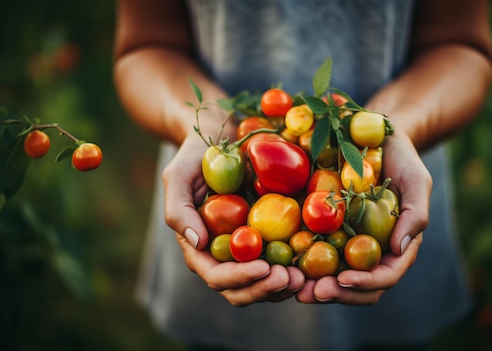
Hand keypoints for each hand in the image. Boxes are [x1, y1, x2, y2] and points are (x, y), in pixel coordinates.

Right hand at [163, 136, 304, 305]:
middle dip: (266, 289)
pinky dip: (297, 269)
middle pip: (242, 290)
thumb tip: (196, 242)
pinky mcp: (270, 240)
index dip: (240, 278)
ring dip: (284, 287)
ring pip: (264, 285)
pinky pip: (283, 263)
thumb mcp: (179, 175)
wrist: (222, 140)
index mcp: (200, 249)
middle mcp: (224, 257)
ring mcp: (248, 251)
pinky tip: (312, 263)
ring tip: (304, 277)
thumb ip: (179, 209)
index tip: (264, 267)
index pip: (217, 276)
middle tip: (291, 278)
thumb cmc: (196, 157)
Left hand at [296, 129, 430, 303]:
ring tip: (293, 285)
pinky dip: (299, 263)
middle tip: (311, 292)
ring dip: (313, 286)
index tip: (343, 279)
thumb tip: (399, 249)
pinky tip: (282, 263)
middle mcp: (370, 251)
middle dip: (336, 294)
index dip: (366, 283)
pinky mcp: (324, 230)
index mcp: (396, 247)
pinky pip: (311, 252)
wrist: (374, 135)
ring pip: (332, 277)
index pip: (386, 276)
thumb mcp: (416, 180)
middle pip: (356, 286)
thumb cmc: (402, 159)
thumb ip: (416, 214)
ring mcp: (346, 243)